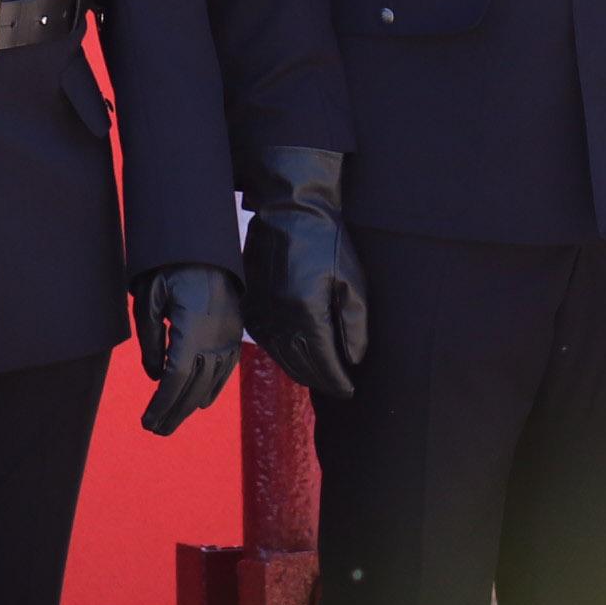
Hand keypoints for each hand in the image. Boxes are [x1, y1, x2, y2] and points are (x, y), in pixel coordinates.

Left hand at [136, 264, 245, 434]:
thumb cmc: (171, 268)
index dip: (163, 403)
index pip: (177, 378)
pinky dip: (213, 388)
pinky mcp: (236, 331)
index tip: (148, 421)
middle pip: (195, 387)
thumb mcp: (150, 299)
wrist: (206, 245)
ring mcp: (230, 335)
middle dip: (174, 412)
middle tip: (156, 430)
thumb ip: (151, 340)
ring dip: (190, 405)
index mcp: (193, 327)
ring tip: (171, 421)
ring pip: (212, 381)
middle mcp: (217, 336)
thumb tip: (155, 376)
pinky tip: (200, 401)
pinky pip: (227, 369)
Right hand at [240, 146, 369, 400]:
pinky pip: (266, 343)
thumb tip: (354, 359)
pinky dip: (283, 356)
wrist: (288, 213)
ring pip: (282, 358)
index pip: (323, 362)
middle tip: (338, 388)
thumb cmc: (326, 242)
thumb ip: (354, 324)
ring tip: (321, 376)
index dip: (337, 380)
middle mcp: (280, 318)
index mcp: (307, 312)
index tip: (349, 390)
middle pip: (302, 365)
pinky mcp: (251, 306)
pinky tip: (297, 357)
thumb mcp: (351, 281)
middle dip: (322, 380)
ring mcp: (261, 313)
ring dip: (303, 371)